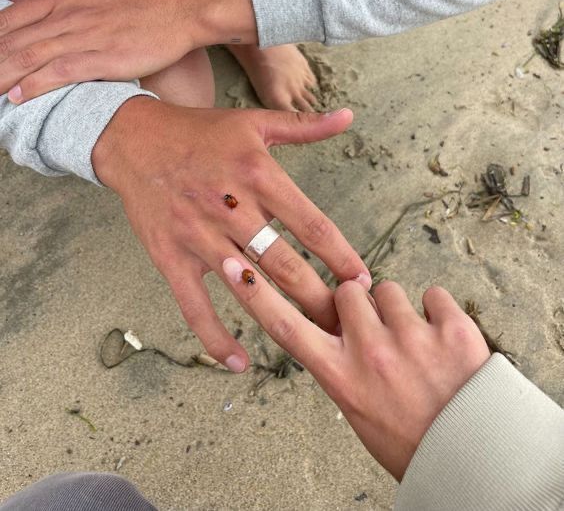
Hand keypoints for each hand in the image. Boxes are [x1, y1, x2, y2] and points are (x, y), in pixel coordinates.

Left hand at [0, 0, 255, 102]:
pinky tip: (18, 97)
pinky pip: (57, 72)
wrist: (179, 7)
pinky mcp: (100, 58)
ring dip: (2, 76)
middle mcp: (64, 12)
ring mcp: (81, 35)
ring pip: (28, 57)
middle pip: (12, 40)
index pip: (10, 18)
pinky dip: (33, 85)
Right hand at [94, 98, 370, 372]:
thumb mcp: (254, 121)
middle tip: (350, 323)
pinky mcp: (172, 258)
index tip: (364, 282)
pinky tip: (238, 363)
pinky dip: (216, 337)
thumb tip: (349, 116)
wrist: (134, 140)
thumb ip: (304, 126)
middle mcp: (232, 210)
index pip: (312, 225)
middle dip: (322, 298)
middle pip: (286, 265)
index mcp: (259, 176)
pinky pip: (195, 306)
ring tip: (314, 341)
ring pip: (249, 288)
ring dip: (283, 319)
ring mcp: (200, 238)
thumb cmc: (201, 132)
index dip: (342, 256)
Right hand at [223, 261, 489, 479]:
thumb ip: (340, 367)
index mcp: (341, 376)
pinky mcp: (451, 329)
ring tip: (413, 340)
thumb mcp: (356, 410)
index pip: (284, 325)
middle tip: (377, 328)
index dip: (254, 293)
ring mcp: (412, 338)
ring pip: (389, 289)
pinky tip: (440, 338)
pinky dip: (436, 310)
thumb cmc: (410, 442)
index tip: (233, 266)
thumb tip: (335, 333)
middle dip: (358, 303)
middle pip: (346, 293)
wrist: (473, 459)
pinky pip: (433, 293)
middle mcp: (370, 352)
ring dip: (398, 308)